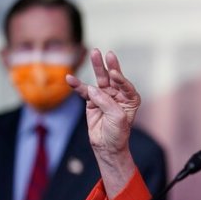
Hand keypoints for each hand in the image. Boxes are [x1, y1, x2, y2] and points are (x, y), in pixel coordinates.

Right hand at [66, 49, 138, 196]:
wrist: (107, 146)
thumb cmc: (117, 133)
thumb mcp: (117, 117)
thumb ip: (106, 102)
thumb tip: (92, 89)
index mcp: (130, 98)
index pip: (125, 85)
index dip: (120, 79)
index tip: (114, 74)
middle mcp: (118, 94)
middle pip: (112, 77)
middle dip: (108, 65)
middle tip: (103, 52)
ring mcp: (104, 96)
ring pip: (99, 80)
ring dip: (96, 67)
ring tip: (93, 53)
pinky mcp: (92, 101)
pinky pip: (84, 91)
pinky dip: (77, 85)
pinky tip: (70, 78)